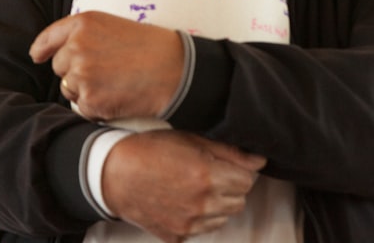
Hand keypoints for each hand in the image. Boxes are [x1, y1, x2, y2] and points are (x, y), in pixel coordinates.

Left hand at [29, 11, 182, 120]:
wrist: (174, 69)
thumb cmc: (151, 47)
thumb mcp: (115, 26)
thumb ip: (86, 35)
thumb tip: (62, 55)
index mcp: (83, 23)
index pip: (50, 37)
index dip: (42, 48)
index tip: (38, 56)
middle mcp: (76, 46)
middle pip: (60, 67)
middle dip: (76, 72)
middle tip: (107, 72)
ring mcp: (80, 73)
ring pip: (70, 90)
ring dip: (86, 91)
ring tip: (116, 84)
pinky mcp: (89, 98)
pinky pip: (83, 108)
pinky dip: (97, 108)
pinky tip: (118, 97)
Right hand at [102, 130, 265, 241]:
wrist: (113, 174)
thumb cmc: (150, 150)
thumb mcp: (191, 140)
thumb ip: (230, 152)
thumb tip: (259, 160)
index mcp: (207, 176)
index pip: (248, 180)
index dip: (239, 170)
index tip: (227, 165)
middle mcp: (201, 204)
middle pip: (239, 200)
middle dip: (231, 187)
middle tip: (211, 173)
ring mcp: (189, 224)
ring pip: (223, 217)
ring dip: (217, 204)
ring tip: (195, 187)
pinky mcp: (177, 237)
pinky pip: (202, 230)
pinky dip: (199, 218)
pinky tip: (183, 201)